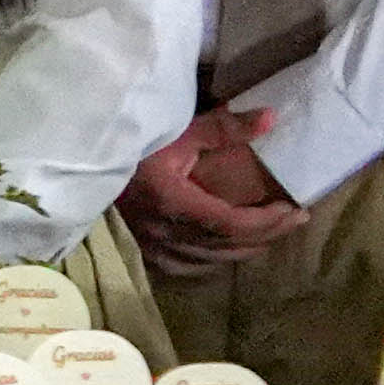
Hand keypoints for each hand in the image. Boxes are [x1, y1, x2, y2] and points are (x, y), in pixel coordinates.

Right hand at [123, 109, 307, 266]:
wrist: (87, 162)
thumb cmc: (135, 144)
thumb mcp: (178, 130)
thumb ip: (224, 128)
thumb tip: (271, 118)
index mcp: (174, 202)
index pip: (231, 223)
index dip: (267, 222)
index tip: (295, 211)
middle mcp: (164, 231)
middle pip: (226, 245)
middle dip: (266, 235)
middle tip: (294, 221)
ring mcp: (151, 245)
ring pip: (209, 260)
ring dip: (244, 249)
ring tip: (269, 234)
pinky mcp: (143, 248)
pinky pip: (186, 265)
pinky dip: (213, 260)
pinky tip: (224, 251)